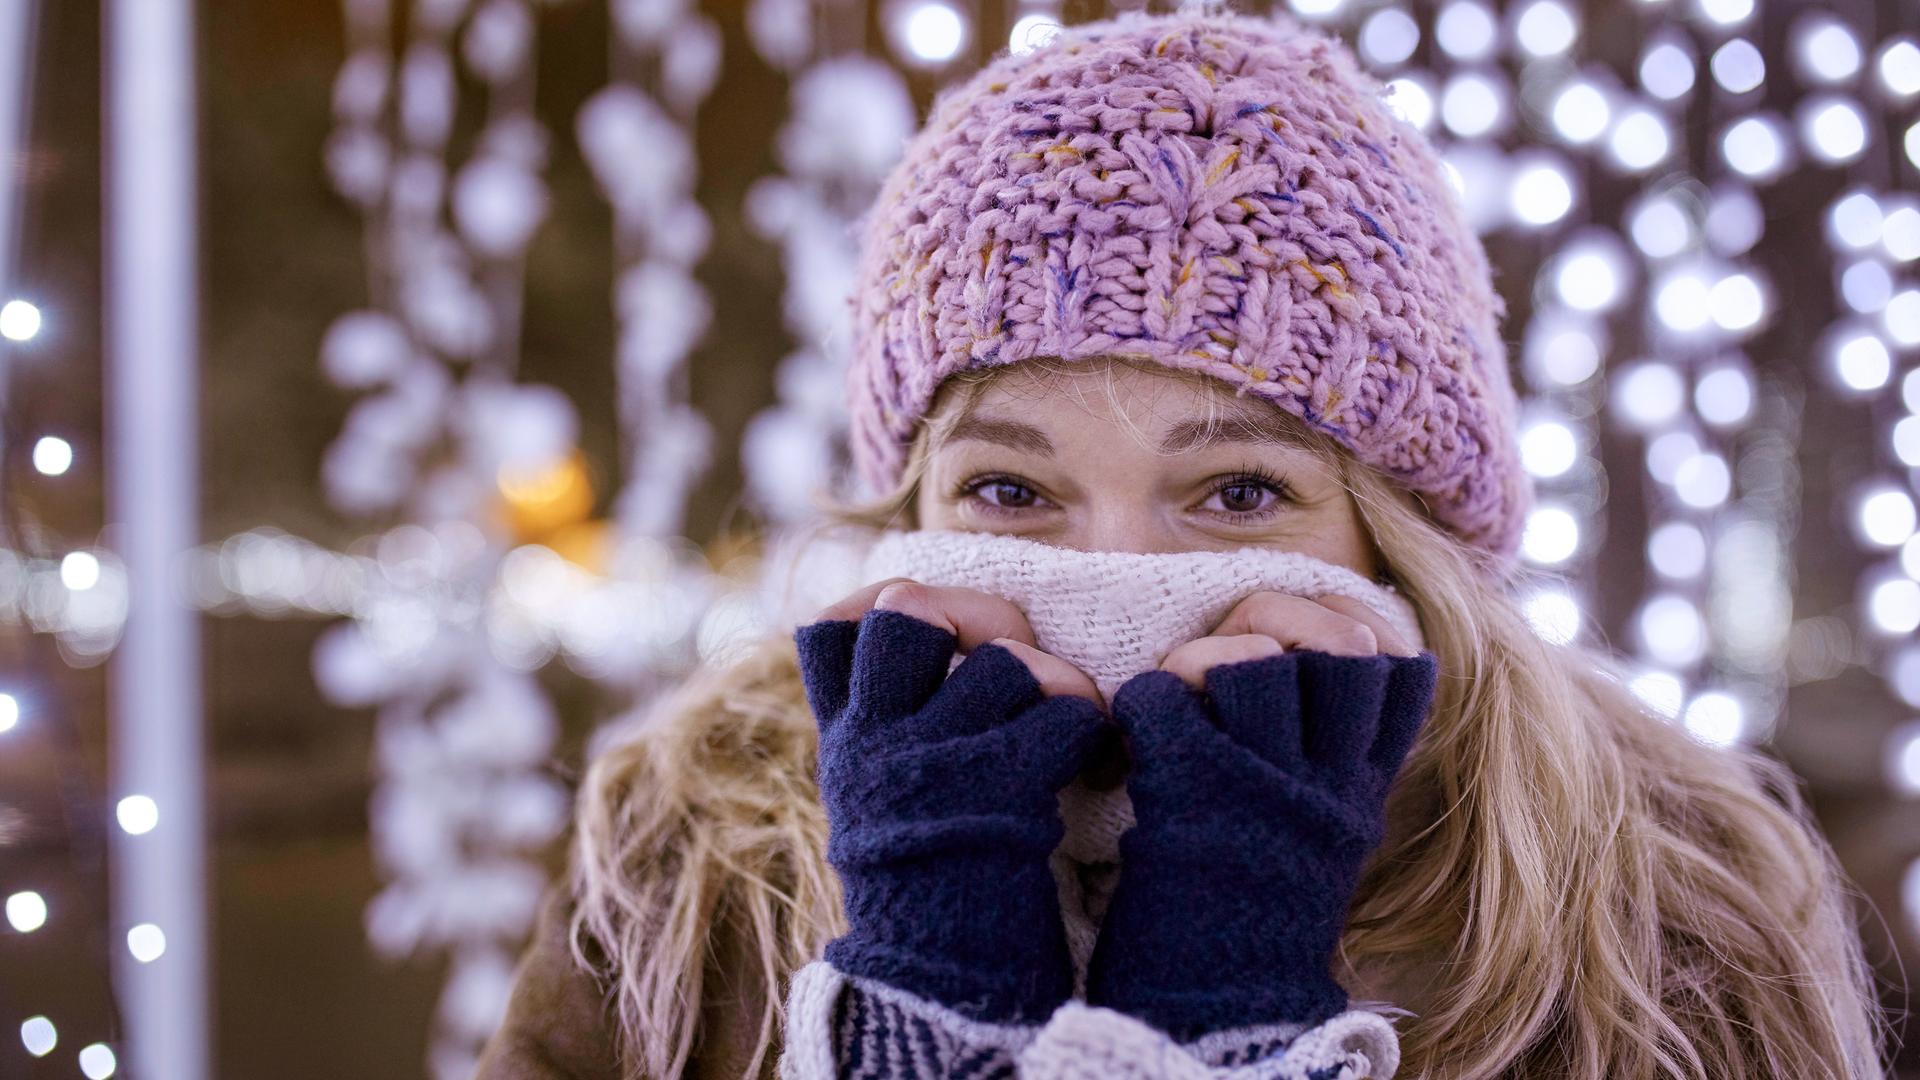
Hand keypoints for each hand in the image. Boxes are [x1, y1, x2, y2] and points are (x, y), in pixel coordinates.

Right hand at [795, 579, 1110, 1024]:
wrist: (946, 994)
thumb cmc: (937, 889)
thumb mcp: (882, 797)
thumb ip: (892, 721)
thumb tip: (915, 615)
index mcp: (843, 741)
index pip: (834, 626)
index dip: (889, 605)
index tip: (935, 630)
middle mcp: (869, 742)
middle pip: (908, 609)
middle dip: (980, 620)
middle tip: (1017, 667)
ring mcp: (924, 762)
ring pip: (1005, 660)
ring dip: (1057, 686)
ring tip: (1065, 738)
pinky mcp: (992, 789)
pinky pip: (1063, 709)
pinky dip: (1094, 730)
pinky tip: (1091, 766)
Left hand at [1085, 590, 1439, 1040]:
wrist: (1217, 1010)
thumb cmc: (1251, 919)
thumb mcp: (1321, 840)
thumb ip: (1332, 767)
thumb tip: (1352, 676)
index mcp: (1361, 792)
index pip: (1397, 675)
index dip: (1354, 641)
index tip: (1313, 656)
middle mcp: (1329, 782)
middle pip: (1338, 649)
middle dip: (1283, 636)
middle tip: (1237, 674)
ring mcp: (1267, 785)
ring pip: (1254, 662)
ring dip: (1202, 663)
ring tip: (1182, 705)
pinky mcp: (1195, 790)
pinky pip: (1163, 694)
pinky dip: (1138, 702)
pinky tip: (1133, 736)